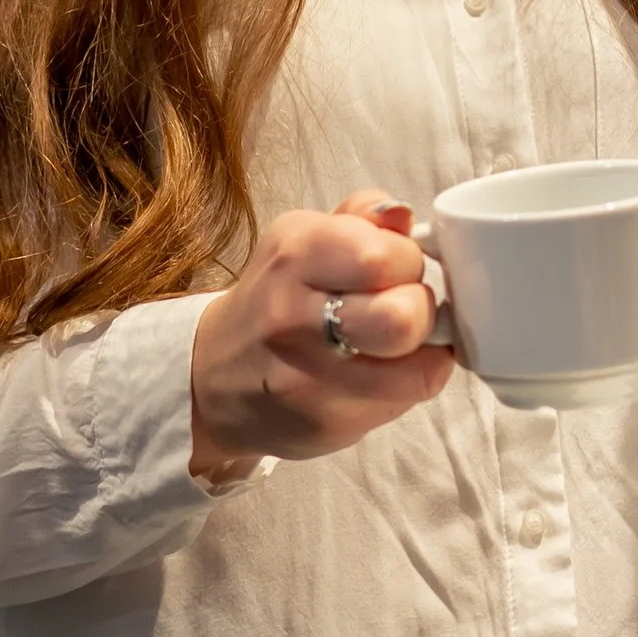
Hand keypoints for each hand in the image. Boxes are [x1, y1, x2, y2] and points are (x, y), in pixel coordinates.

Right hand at [189, 191, 453, 484]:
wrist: (214, 378)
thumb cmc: (277, 298)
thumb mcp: (303, 240)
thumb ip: (361, 218)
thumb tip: (401, 213)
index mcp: (294, 253)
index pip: (387, 255)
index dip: (408, 261)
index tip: (394, 269)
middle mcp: (294, 315)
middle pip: (403, 317)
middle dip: (421, 310)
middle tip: (404, 309)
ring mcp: (308, 377)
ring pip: (416, 370)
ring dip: (423, 353)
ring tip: (401, 344)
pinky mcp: (327, 423)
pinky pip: (404, 403)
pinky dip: (409, 385)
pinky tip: (385, 372)